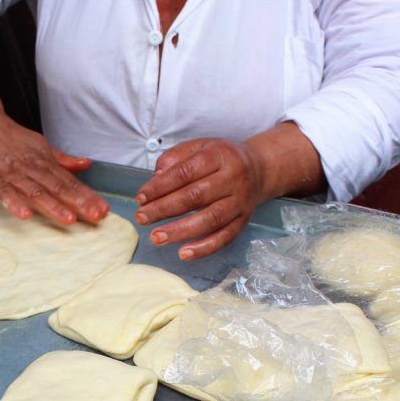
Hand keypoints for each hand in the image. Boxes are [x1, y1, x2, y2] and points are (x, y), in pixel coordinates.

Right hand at [0, 116, 109, 225]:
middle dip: (77, 203)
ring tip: (68, 219)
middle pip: (57, 187)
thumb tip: (86, 164)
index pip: (69, 182)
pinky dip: (15, 203)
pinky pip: (4, 193)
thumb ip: (62, 160)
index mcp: (44, 161)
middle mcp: (31, 168)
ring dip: (52, 206)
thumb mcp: (40, 147)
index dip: (86, 196)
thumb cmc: (12, 140)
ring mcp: (11, 174)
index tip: (101, 209)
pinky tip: (25, 214)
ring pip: (35, 191)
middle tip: (94, 216)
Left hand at [135, 138, 263, 259]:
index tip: (141, 198)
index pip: (185, 172)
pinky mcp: (244, 221)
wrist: (258, 169)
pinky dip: (204, 248)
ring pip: (210, 219)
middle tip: (142, 218)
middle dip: (164, 209)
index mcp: (220, 155)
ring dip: (181, 231)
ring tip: (157, 237)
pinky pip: (224, 237)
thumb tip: (155, 179)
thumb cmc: (220, 159)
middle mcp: (234, 178)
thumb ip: (175, 158)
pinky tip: (183, 253)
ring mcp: (240, 201)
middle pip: (196, 196)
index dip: (160, 186)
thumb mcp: (199, 147)